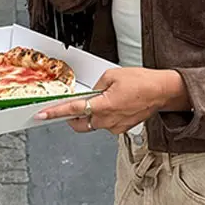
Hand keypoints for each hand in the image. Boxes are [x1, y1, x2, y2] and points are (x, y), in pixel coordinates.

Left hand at [35, 67, 188, 135]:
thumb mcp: (112, 75)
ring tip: (103, 100)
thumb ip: (96, 86)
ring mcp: (115, 127)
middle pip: (79, 123)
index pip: (72, 110)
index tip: (42, 115)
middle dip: (72, 117)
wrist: (161, 92)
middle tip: (73, 107)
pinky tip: (113, 105)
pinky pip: (106, 124)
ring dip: (91, 115)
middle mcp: (107, 120)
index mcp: (103, 105)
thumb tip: (90, 93)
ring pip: (92, 124)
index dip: (55, 113)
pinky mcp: (121, 129)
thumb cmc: (142, 82)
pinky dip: (104, 116)